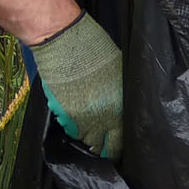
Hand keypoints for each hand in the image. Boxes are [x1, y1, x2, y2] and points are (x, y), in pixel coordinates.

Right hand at [30, 12, 122, 158]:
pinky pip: (72, 131)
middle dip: (104, 146)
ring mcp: (86, 118)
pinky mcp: (67, 114)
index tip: (114, 141)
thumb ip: (119, 95)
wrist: (65, 41)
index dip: (118, 143)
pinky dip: (73, 127)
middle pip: (106, 147)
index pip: (123, 139)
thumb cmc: (93, 49)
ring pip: (88, 141)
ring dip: (87, 136)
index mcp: (123, 105)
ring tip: (85, 125)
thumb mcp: (118, 72)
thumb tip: (119, 108)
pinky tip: (72, 115)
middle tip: (100, 140)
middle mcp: (107, 116)